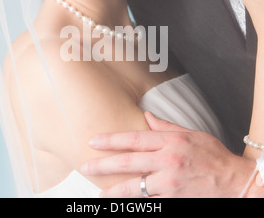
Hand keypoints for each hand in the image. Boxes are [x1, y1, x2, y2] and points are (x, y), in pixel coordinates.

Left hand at [81, 112, 255, 197]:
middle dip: (103, 165)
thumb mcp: (191, 133)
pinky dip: (136, 204)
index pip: (134, 139)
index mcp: (171, 142)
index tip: (93, 141)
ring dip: (114, 191)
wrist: (235, 181)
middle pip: (129, 163)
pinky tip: (123, 203)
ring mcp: (171, 184)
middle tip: (85, 166)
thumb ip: (165, 126)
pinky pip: (150, 203)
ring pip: (135, 188)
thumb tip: (146, 116)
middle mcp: (168, 162)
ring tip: (99, 194)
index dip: (111, 140)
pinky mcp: (175, 200)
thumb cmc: (212, 154)